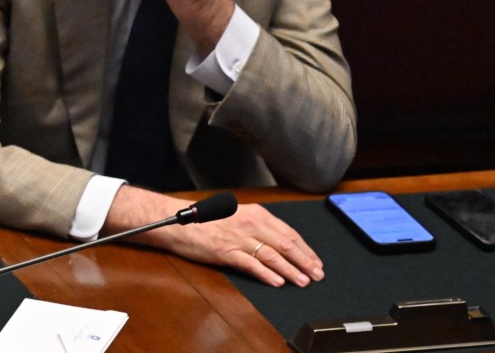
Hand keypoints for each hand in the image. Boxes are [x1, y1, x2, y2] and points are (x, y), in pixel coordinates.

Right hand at [106, 186, 323, 287]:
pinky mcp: (226, 251)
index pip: (288, 232)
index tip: (315, 260)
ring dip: (290, 270)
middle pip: (285, 244)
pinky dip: (267, 274)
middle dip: (304, 261)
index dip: (305, 248)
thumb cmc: (204, 219)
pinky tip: (277, 282)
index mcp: (255, 213)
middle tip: (317, 274)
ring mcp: (238, 238)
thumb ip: (256, 225)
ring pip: (273, 255)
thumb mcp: (235, 214)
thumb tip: (278, 240)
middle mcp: (250, 223)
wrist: (178, 222)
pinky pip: (252, 264)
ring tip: (302, 281)